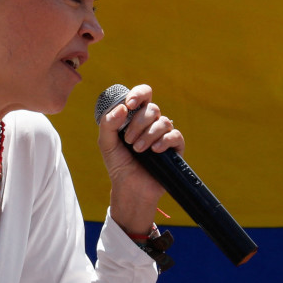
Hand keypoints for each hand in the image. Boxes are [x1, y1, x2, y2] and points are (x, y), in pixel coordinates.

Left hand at [96, 84, 184, 236]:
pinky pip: (175, 136)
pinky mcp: (175, 148)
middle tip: (128, 141)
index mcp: (136, 117)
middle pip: (152, 109)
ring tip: (138, 150)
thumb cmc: (118, 164)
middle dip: (138, 123)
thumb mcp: (106, 143)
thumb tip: (122, 107)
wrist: (130, 187)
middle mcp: (151, 123)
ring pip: (163, 122)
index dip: (138, 94)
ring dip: (148, 135)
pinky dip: (164, 141)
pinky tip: (155, 151)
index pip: (143, 95)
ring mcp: (164, 135)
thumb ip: (108, 123)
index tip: (129, 104)